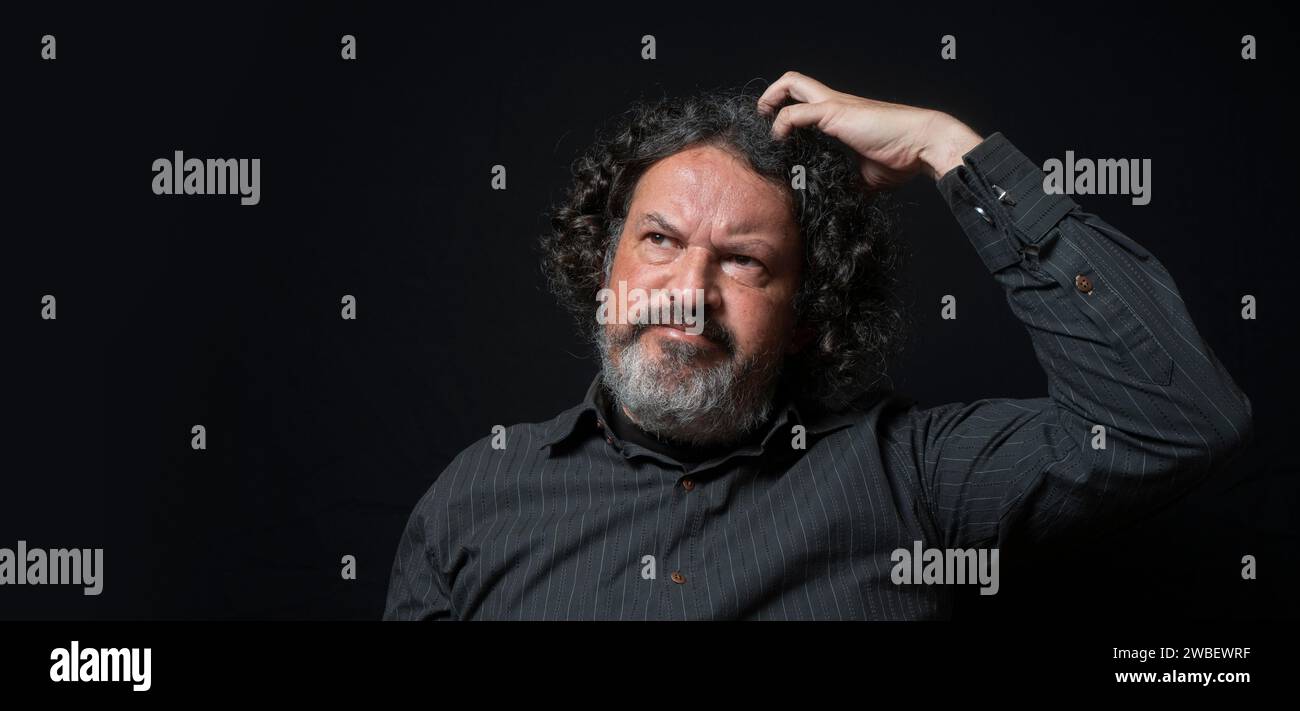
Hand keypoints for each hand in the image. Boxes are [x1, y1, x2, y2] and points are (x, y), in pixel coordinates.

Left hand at [757, 71, 982, 190]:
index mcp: (842, 115)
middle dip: (771, 96)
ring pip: (791, 83)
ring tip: (764, 125)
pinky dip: (781, 125)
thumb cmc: (902, 158)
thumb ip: (849, 182)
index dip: (787, 112)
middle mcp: (835, 103)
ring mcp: (835, 104)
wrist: (922, 145)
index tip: (777, 137)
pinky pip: (795, 113)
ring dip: (770, 101)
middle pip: (794, 81)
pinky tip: (780, 143)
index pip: (806, 101)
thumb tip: (839, 201)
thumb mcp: (866, 176)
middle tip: (763, 120)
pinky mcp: (835, 113)